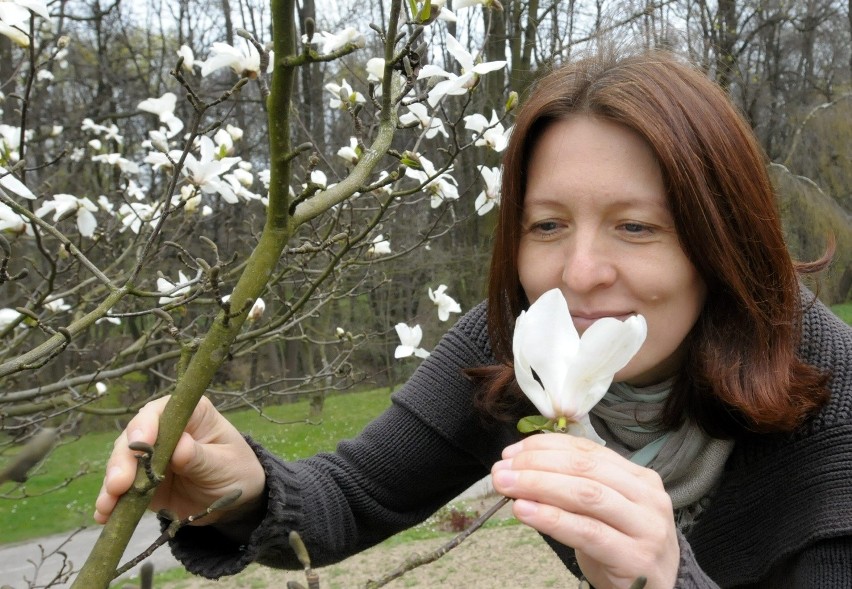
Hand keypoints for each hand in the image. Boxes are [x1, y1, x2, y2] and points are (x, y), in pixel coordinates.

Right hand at [94, 396, 265, 526]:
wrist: (235, 501)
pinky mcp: (141, 482)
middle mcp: (165, 430)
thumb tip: (179, 447)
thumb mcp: (225, 464)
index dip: (147, 424)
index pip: (161, 411)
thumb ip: (201, 457)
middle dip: (123, 459)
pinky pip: (121, 489)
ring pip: (122, 462)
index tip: (142, 442)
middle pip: (133, 437)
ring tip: (107, 504)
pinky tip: (104, 514)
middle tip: (118, 484)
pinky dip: (111, 501)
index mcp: (190, 414)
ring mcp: (149, 456)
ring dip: (112, 483)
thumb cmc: (236, 470)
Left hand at [491, 433, 678, 588]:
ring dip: (539, 486)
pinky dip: (551, 518)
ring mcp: (646, 527)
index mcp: (639, 478)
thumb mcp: (601, 511)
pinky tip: (524, 511)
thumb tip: (519, 468)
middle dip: (537, 465)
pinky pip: (587, 531)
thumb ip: (572, 487)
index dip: (545, 448)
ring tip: (507, 487)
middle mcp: (648, 497)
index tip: (511, 454)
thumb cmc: (620, 546)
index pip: (587, 452)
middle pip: (584, 469)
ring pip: (586, 494)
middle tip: (502, 470)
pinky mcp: (636, 557)